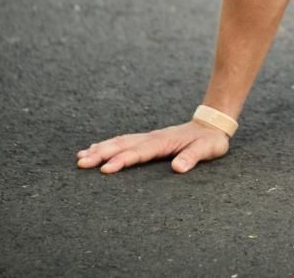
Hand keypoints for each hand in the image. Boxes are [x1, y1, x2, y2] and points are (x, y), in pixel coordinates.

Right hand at [76, 121, 228, 174]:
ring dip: (100, 148)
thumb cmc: (210, 140)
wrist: (212, 124)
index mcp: (164, 142)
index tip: (105, 168)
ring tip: (81, 157)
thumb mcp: (207, 149)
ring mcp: (149, 137)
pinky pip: (124, 141)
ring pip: (120, 142)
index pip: (139, 152)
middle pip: (122, 145)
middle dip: (101, 154)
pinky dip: (108, 145)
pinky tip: (95, 148)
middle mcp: (152, 137)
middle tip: (81, 163)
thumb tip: (178, 168)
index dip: (122, 160)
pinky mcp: (148, 139)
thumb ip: (193, 157)